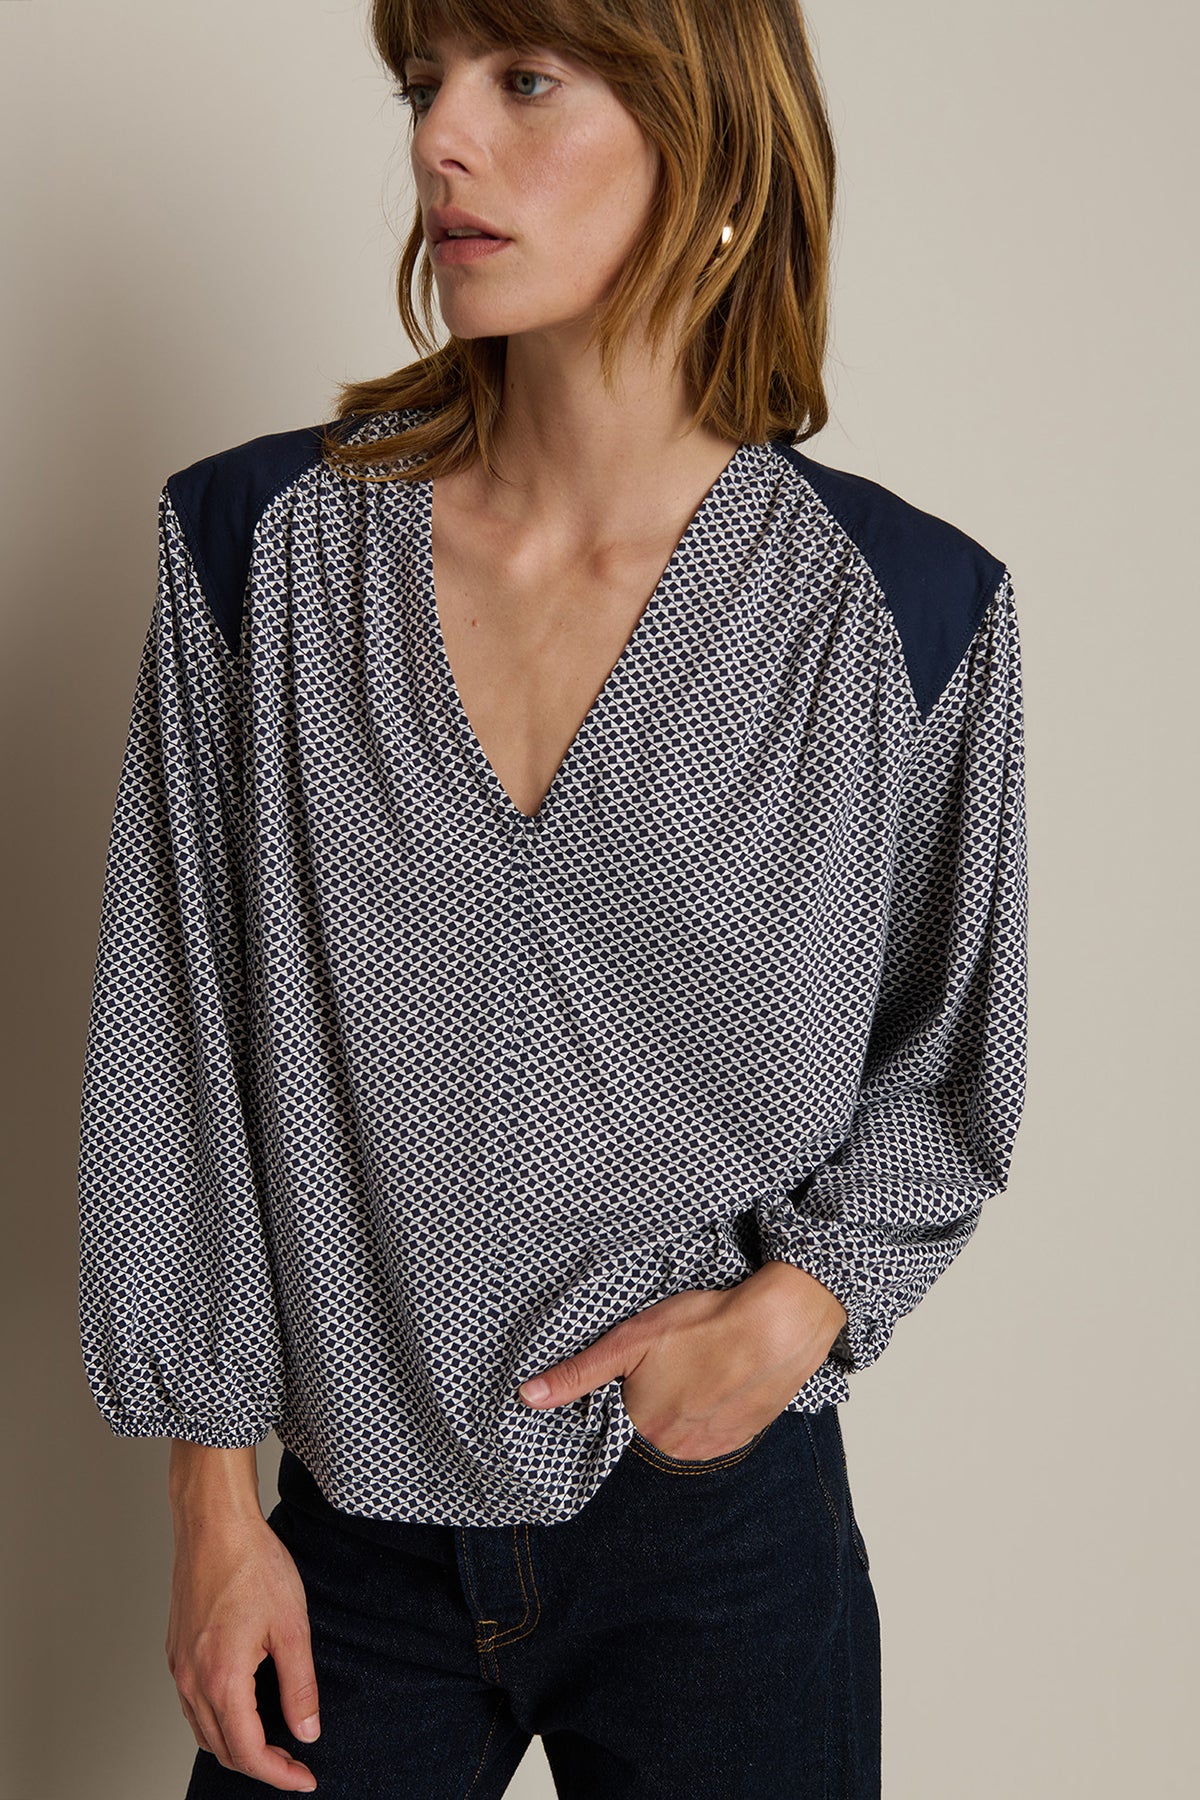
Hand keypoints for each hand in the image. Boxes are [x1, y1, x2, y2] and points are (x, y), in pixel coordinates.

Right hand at [166, 1511, 320, 1792]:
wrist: (214, 1524)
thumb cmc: (253, 1563)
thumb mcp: (292, 1626)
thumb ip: (299, 1685)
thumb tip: (307, 1731)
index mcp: (221, 1678)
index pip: (248, 1751)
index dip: (279, 1774)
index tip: (304, 1778)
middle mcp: (192, 1680)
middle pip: (222, 1749)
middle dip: (260, 1766)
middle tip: (295, 1763)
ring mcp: (179, 1667)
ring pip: (204, 1731)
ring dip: (236, 1747)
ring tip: (273, 1743)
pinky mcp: (176, 1651)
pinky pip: (192, 1706)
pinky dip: (217, 1722)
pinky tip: (243, 1709)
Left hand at [518, 1261, 847, 1460]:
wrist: (779, 1325)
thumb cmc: (705, 1325)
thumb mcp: (630, 1340)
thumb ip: (578, 1373)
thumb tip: (527, 1398)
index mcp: (644, 1429)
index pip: (618, 1422)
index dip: (624, 1395)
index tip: (637, 1373)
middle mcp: (677, 1449)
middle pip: (652, 1430)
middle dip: (655, 1402)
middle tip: (671, 1366)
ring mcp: (715, 1446)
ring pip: (685, 1431)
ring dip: (686, 1409)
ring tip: (696, 1370)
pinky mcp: (745, 1435)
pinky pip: (717, 1431)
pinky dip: (714, 1411)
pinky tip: (719, 1381)